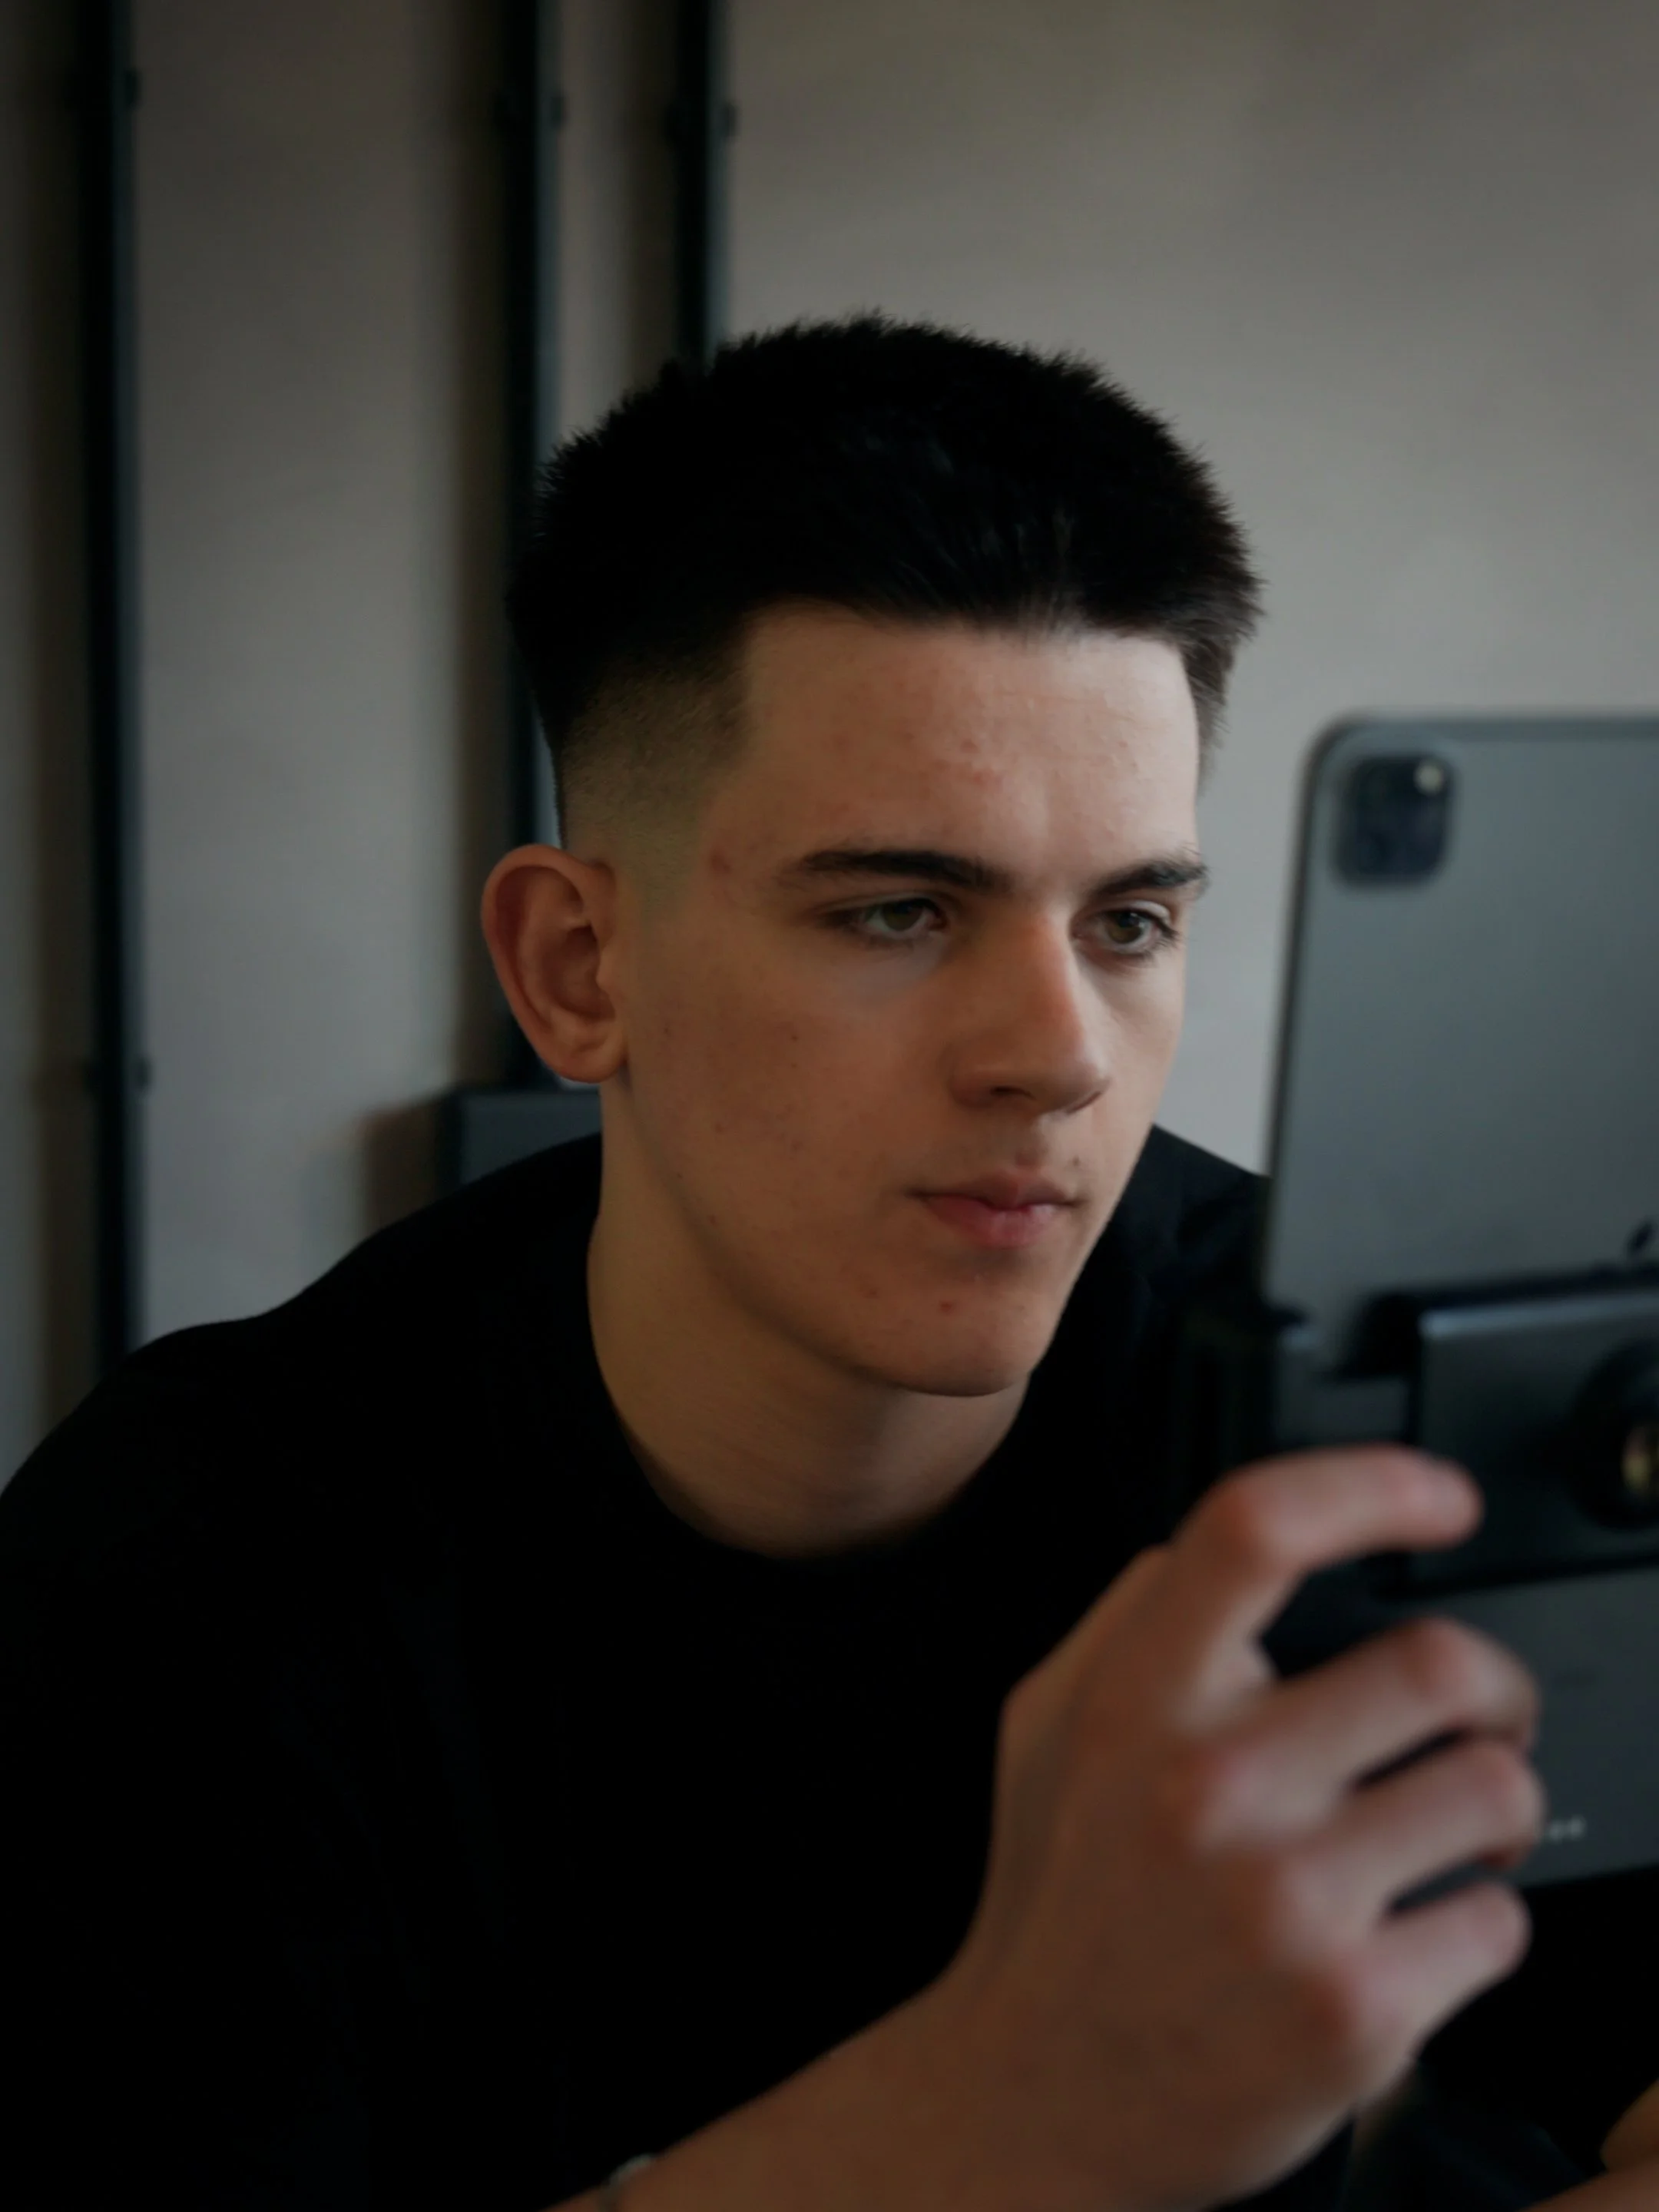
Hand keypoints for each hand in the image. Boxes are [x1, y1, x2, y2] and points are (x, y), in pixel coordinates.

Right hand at [927, 1446, 1542, 2210]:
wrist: (1040, 2095)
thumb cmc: (1056, 1902)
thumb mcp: (1045, 1724)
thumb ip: (1130, 1618)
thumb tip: (1238, 1542)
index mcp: (1136, 1700)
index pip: (1258, 1529)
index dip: (1371, 1486)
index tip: (1435, 1498)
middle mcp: (1210, 1788)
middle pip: (1436, 1663)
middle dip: (1492, 1684)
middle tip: (1481, 1710)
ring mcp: (1287, 1904)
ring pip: (1492, 1789)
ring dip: (1498, 1803)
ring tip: (1455, 1828)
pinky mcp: (1354, 2011)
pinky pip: (1499, 1924)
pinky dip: (1479, 1920)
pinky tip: (1415, 1928)